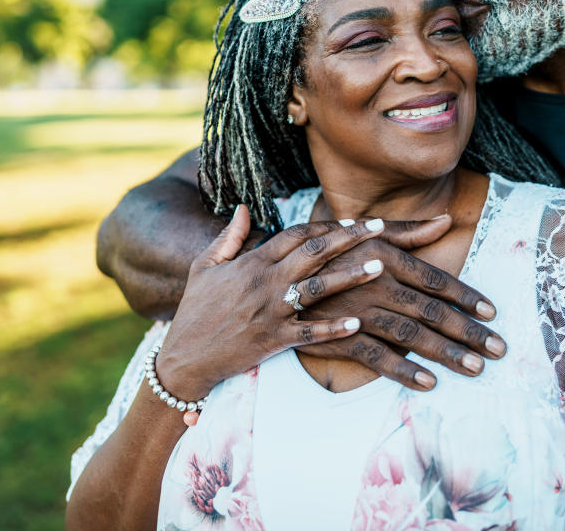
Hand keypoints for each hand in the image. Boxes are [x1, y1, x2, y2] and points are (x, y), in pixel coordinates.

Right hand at [154, 206, 388, 399]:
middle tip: (381, 227)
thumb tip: (242, 207)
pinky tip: (358, 323)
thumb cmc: (195, 311)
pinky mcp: (274, 340)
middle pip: (314, 252)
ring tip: (380, 266)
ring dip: (350, 276)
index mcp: (252, 262)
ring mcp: (271, 311)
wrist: (184, 358)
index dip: (325, 224)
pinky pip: (309, 332)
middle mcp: (265, 282)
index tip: (352, 219)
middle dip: (349, 237)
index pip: (295, 234)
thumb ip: (228, 237)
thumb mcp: (205, 267)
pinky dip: (333, 328)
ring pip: (317, 288)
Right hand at [297, 220, 504, 390]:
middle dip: (469, 331)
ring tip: (475, 367)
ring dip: (446, 353)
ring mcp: (357, 310)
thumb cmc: (325, 255)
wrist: (269, 280)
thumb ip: (408, 233)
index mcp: (385, 257)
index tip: (492, 312)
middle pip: (432, 310)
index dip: (466, 295)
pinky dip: (403, 370)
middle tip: (499, 348)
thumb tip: (446, 220)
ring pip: (411, 335)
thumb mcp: (364, 237)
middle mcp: (376, 282)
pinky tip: (429, 382)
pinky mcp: (338, 337)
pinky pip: (376, 356)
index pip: (435, 279)